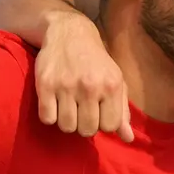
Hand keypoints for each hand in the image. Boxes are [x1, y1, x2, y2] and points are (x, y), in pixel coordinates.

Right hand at [36, 15, 131, 141]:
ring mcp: (66, 85)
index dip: (103, 124)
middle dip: (84, 125)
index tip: (98, 113)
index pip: (110, 126)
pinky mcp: (45, 84)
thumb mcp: (116, 81)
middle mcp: (90, 86)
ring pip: (66, 127)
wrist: (70, 33)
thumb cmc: (97, 62)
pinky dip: (50, 116)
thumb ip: (122, 111)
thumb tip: (128, 139)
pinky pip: (47, 119)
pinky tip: (54, 104)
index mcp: (111, 86)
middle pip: (87, 130)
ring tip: (68, 107)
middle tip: (82, 111)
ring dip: (67, 122)